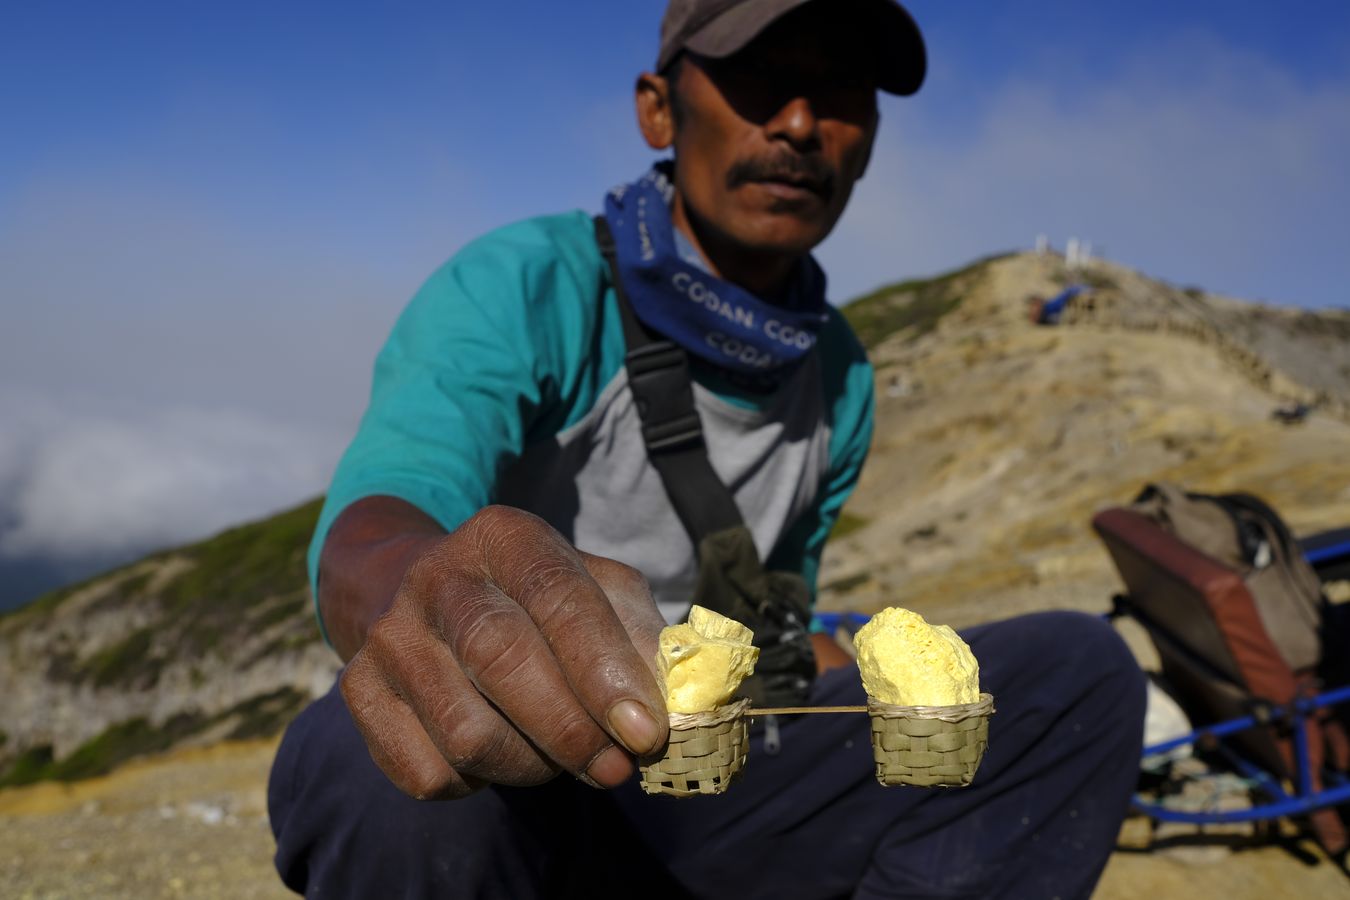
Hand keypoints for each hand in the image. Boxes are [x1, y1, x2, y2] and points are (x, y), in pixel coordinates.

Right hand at [339, 505, 669, 799]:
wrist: (420, 593)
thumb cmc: (536, 601)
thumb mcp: (595, 590)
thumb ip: (640, 637)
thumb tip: (678, 708)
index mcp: (505, 535)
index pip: (556, 596)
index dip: (604, 669)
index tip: (646, 731)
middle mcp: (437, 575)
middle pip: (502, 659)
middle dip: (571, 729)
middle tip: (617, 769)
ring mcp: (389, 635)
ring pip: (466, 732)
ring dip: (532, 765)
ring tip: (559, 755)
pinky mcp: (358, 693)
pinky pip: (427, 772)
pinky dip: (477, 784)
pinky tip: (498, 753)